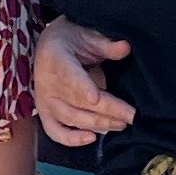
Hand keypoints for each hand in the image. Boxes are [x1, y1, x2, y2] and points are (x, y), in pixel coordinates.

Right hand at [35, 18, 132, 147]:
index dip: (82, 87)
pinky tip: (92, 138)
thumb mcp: (86, 35)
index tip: (95, 98)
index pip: (69, 76)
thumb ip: (105, 44)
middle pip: (78, 102)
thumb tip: (125, 47)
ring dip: (98, 124)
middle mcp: (47, 83)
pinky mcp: (45, 114)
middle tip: (131, 115)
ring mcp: (45, 102)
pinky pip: (56, 132)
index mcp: (55, 58)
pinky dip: (72, 139)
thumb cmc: (68, 40)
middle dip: (107, 110)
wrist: (46, 48)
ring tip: (121, 123)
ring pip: (72, 118)